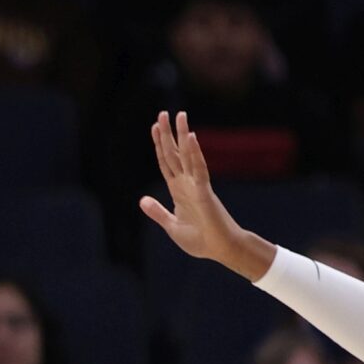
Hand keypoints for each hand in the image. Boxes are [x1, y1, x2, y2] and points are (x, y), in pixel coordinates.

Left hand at [139, 112, 259, 272]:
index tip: (155, 127)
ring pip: (187, 155)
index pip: (166, 162)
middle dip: (168, 134)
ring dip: (183, 135)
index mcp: (178, 190)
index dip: (160, 145)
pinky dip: (195, 153)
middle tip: (163, 113)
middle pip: (174, 154)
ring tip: (180, 116)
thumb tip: (142, 200)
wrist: (220, 250)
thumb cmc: (201, 240)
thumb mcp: (172, 226)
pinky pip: (199, 169)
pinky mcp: (205, 191)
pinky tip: (191, 138)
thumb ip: (158, 212)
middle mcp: (187, 183)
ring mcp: (196, 185)